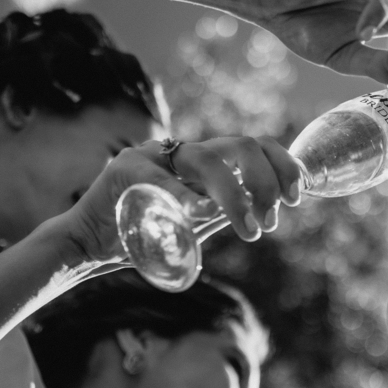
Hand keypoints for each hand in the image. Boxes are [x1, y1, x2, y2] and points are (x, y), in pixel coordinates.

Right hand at [58, 136, 301, 264]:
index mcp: (204, 160)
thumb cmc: (147, 231)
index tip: (296, 195)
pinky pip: (162, 181)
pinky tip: (201, 213)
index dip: (282, 164)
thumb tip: (270, 211)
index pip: (254, 146)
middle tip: (271, 219)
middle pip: (240, 145)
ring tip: (249, 230)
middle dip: (267, 180)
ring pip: (208, 160)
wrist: (91, 242)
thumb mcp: (197, 220)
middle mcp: (184, 152)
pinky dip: (185, 197)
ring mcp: (155, 156)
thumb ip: (227, 210)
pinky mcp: (127, 171)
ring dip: (236, 196)